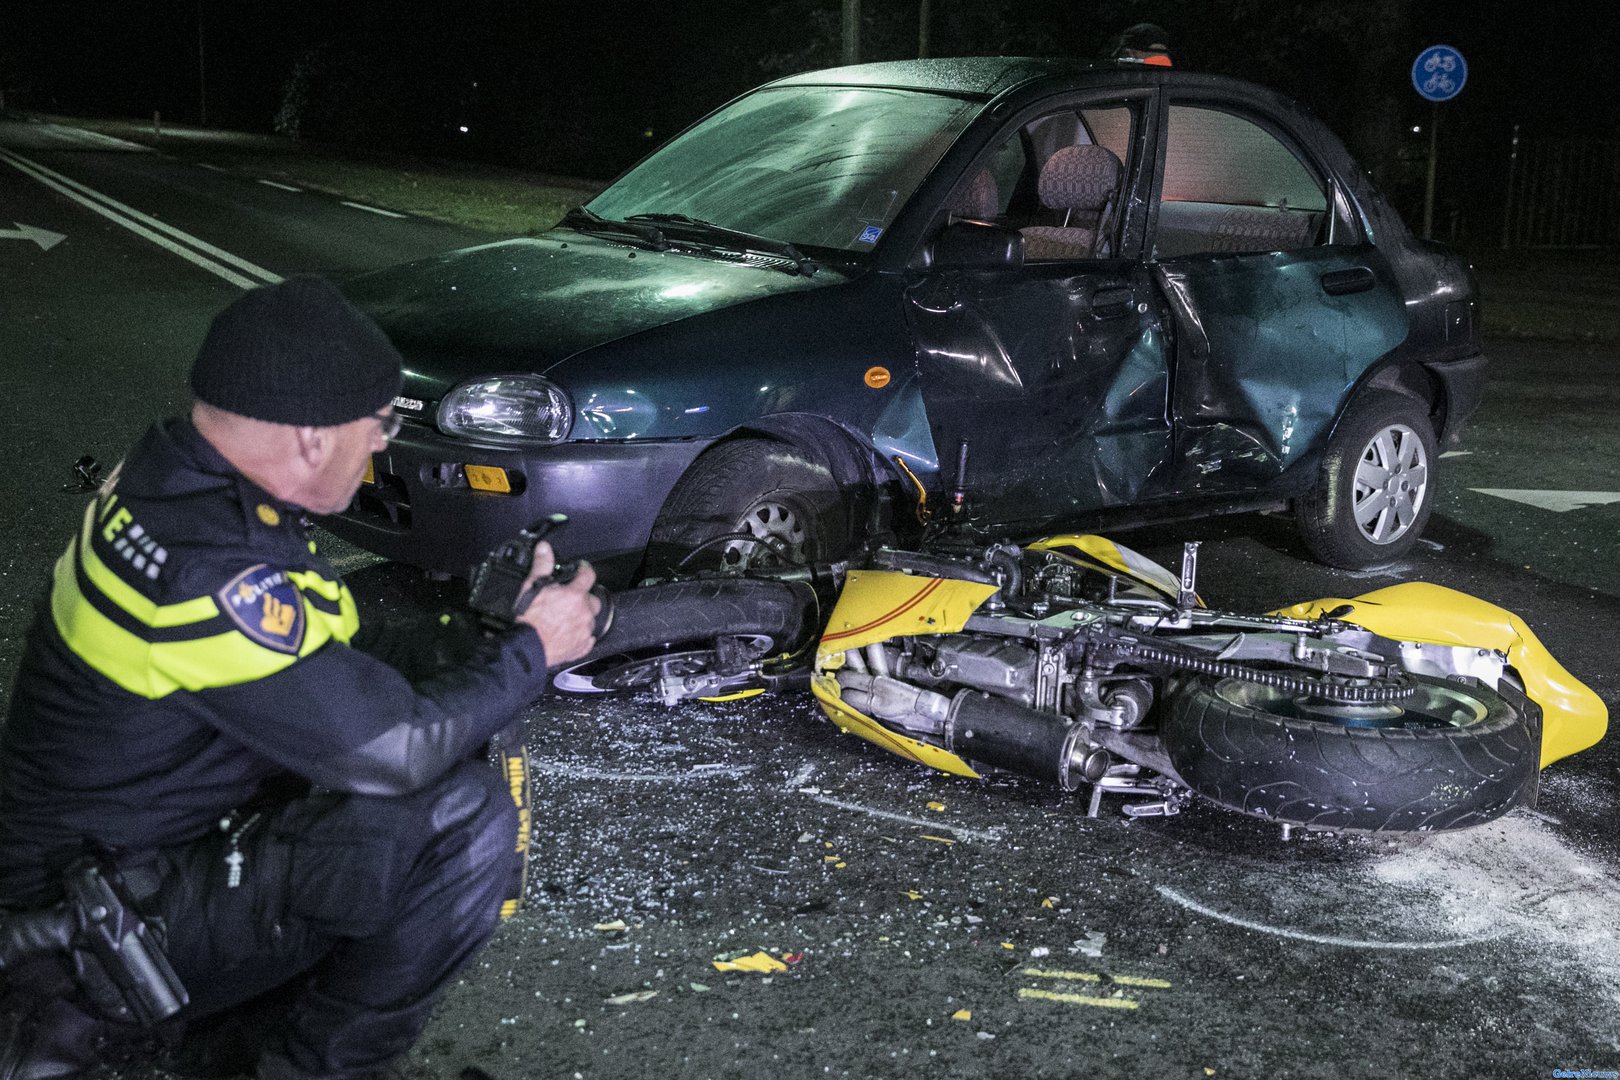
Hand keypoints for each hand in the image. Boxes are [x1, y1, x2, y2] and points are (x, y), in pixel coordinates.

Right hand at [513, 541, 600, 666]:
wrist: (528, 647)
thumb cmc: (530, 620)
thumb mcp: (532, 587)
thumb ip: (542, 565)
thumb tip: (544, 548)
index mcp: (574, 595)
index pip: (588, 575)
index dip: (584, 570)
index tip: (581, 569)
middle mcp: (584, 612)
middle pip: (592, 600)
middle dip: (584, 598)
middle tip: (570, 599)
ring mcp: (585, 631)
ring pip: (590, 620)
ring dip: (582, 617)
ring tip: (566, 618)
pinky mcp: (582, 647)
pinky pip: (587, 639)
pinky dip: (581, 635)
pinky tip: (569, 633)